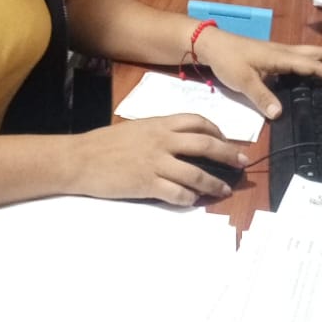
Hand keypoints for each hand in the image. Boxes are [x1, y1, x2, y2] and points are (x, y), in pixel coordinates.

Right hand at [67, 113, 249, 206]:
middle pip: (205, 144)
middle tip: (242, 162)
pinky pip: (177, 193)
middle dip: (228, 154)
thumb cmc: (104, 144)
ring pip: (196, 173)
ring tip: (224, 190)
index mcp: (159, 124)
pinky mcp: (147, 184)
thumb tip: (179, 141)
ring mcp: (156, 163)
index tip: (225, 139)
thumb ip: (159, 132)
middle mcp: (162, 141)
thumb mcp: (136, 129)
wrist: (80, 159)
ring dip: (214, 183)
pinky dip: (189, 198)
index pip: (197, 121)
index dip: (217, 130)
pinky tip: (194, 201)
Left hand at [193, 28, 321, 118]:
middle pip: (319, 54)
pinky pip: (303, 57)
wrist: (211, 45)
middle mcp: (285, 52)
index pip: (313, 66)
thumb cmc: (227, 60)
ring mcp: (280, 52)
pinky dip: (317, 61)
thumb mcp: (243, 81)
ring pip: (312, 53)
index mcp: (282, 57)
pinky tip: (317, 70)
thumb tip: (279, 115)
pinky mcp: (274, 55)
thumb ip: (261, 97)